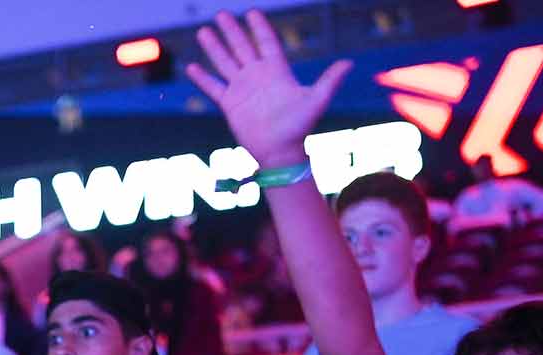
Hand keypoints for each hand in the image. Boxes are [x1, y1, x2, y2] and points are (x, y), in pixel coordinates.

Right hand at [185, 10, 351, 168]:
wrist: (280, 152)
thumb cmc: (299, 128)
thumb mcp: (316, 100)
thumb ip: (330, 80)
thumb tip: (350, 63)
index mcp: (277, 71)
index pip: (266, 42)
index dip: (259, 27)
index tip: (251, 12)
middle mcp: (257, 77)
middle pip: (242, 47)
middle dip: (231, 30)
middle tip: (221, 14)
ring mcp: (242, 89)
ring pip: (225, 62)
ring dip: (214, 47)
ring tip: (203, 31)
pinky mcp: (230, 104)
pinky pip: (213, 87)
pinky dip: (202, 78)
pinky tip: (191, 67)